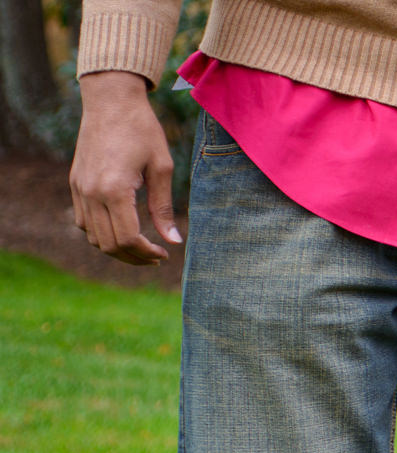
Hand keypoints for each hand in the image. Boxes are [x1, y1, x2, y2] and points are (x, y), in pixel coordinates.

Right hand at [71, 72, 180, 265]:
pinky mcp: (75, 182)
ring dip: (116, 248)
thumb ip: (163, 207)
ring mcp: (79, 188)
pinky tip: (122, 230)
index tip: (164, 254)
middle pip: (109, 244)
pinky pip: (83, 220)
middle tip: (156, 257)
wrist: (111, 101)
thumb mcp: (162, 168)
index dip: (147, 253)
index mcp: (115, 189)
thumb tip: (173, 241)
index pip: (128, 238)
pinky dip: (101, 233)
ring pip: (93, 236)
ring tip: (141, 248)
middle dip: (134, 257)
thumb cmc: (142, 130)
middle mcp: (91, 192)